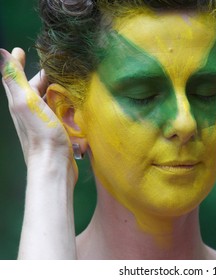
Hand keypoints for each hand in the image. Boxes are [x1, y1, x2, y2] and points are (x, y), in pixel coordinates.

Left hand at [0, 48, 77, 182]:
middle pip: (34, 88)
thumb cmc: (41, 133)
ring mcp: (44, 121)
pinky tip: (76, 104)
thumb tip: (2, 53)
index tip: (20, 50)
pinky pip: (60, 112)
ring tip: (69, 82)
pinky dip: (66, 105)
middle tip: (56, 66)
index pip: (17, 77)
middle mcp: (29, 110)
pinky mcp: (57, 130)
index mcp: (20, 101)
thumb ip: (14, 79)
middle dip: (42, 76)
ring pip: (48, 99)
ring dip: (56, 90)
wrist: (54, 164)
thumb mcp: (26, 102)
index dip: (17, 63)